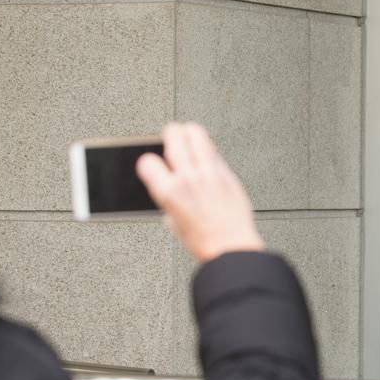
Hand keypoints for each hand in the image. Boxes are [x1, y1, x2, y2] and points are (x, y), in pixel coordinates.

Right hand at [136, 122, 265, 261]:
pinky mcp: (227, 174)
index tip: (152, 163)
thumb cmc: (204, 241)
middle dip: (170, 133)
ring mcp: (209, 172)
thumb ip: (170, 199)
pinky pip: (214, 151)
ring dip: (190, 133)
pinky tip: (206, 156)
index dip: (148, 161)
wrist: (231, 246)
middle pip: (174, 134)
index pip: (148, 161)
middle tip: (171, 136)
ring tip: (188, 137)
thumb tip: (170, 188)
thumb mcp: (174, 222)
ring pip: (197, 134)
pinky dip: (207, 150)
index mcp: (169, 192)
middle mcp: (188, 178)